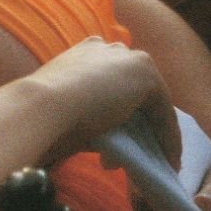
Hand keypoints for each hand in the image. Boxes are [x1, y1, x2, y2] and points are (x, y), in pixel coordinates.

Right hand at [33, 38, 179, 167]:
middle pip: (137, 89)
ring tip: (156, 159)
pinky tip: (169, 160)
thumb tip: (111, 147)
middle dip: (140, 122)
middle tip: (141, 151)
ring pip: (153, 102)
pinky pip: (164, 113)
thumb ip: (90, 115)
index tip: (122, 140)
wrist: (41, 107)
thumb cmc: (43, 114)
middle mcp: (108, 50)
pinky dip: (168, 138)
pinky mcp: (146, 76)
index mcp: (84, 52)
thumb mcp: (67, 109)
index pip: (114, 82)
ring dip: (156, 131)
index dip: (122, 113)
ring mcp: (128, 59)